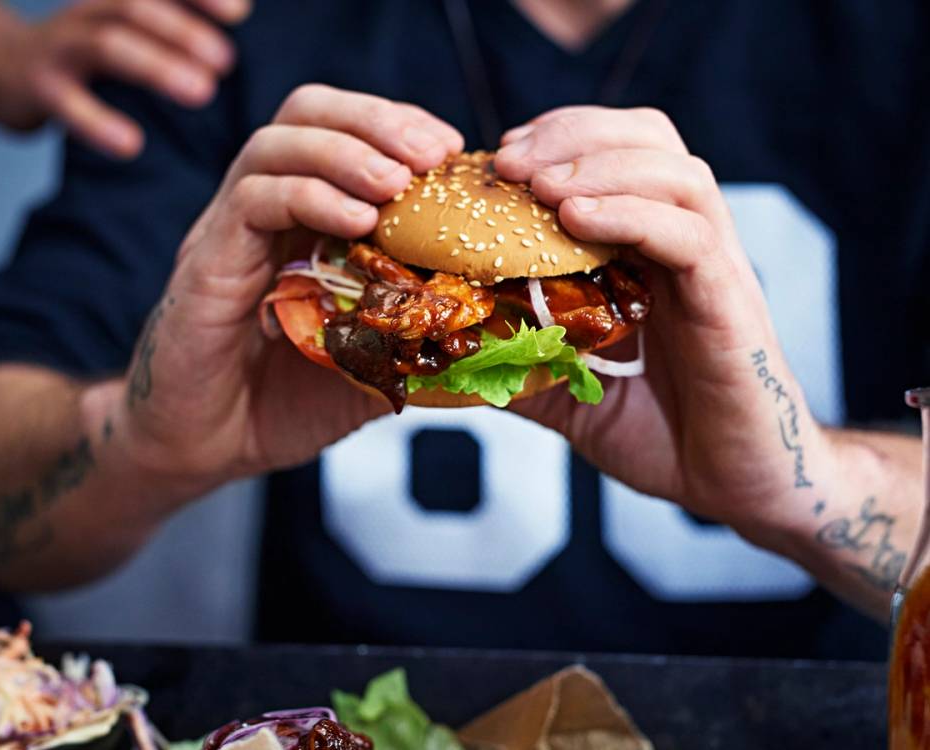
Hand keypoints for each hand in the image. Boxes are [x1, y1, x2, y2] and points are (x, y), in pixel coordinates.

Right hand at [0, 0, 250, 157]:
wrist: (1, 68)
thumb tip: (243, 7)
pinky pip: (67, 102)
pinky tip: (131, 145)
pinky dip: (98, 122)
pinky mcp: (38, 86)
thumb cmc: (87, 52)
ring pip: (108, 45)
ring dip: (157, 66)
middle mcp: (90, 12)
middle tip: (227, 61)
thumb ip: (174, 19)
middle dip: (184, 31)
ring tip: (201, 92)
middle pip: (136, 7)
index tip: (240, 12)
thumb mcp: (127, 26)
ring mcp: (62, 46)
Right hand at [109, 84, 462, 485]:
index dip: (400, 126)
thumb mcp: (371, 362)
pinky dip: (307, 197)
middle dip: (376, 121)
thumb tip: (488, 323)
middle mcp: (264, 211)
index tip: (452, 149)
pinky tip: (355, 220)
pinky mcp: (207, 264)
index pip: (346, 133)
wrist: (203, 449)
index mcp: (305, 219)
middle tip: (431, 153)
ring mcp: (231, 232)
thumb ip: (415, 332)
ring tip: (396, 182)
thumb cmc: (284, 403)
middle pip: (308, 113)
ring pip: (275, 145)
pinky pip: (250, 202)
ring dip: (345, 152)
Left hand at [494, 106, 824, 537]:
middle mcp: (688, 246)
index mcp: (652, 253)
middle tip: (509, 160)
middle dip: (574, 133)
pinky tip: (577, 217)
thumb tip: (453, 355)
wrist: (730, 486)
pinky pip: (689, 237)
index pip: (618, 155)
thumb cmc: (662, 435)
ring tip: (541, 184)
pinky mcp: (729, 304)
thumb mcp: (570, 396)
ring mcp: (714, 271)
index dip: (559, 139)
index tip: (500, 157)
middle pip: (650, 139)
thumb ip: (523, 365)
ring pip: (675, 174)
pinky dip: (631, 214)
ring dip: (600, 163)